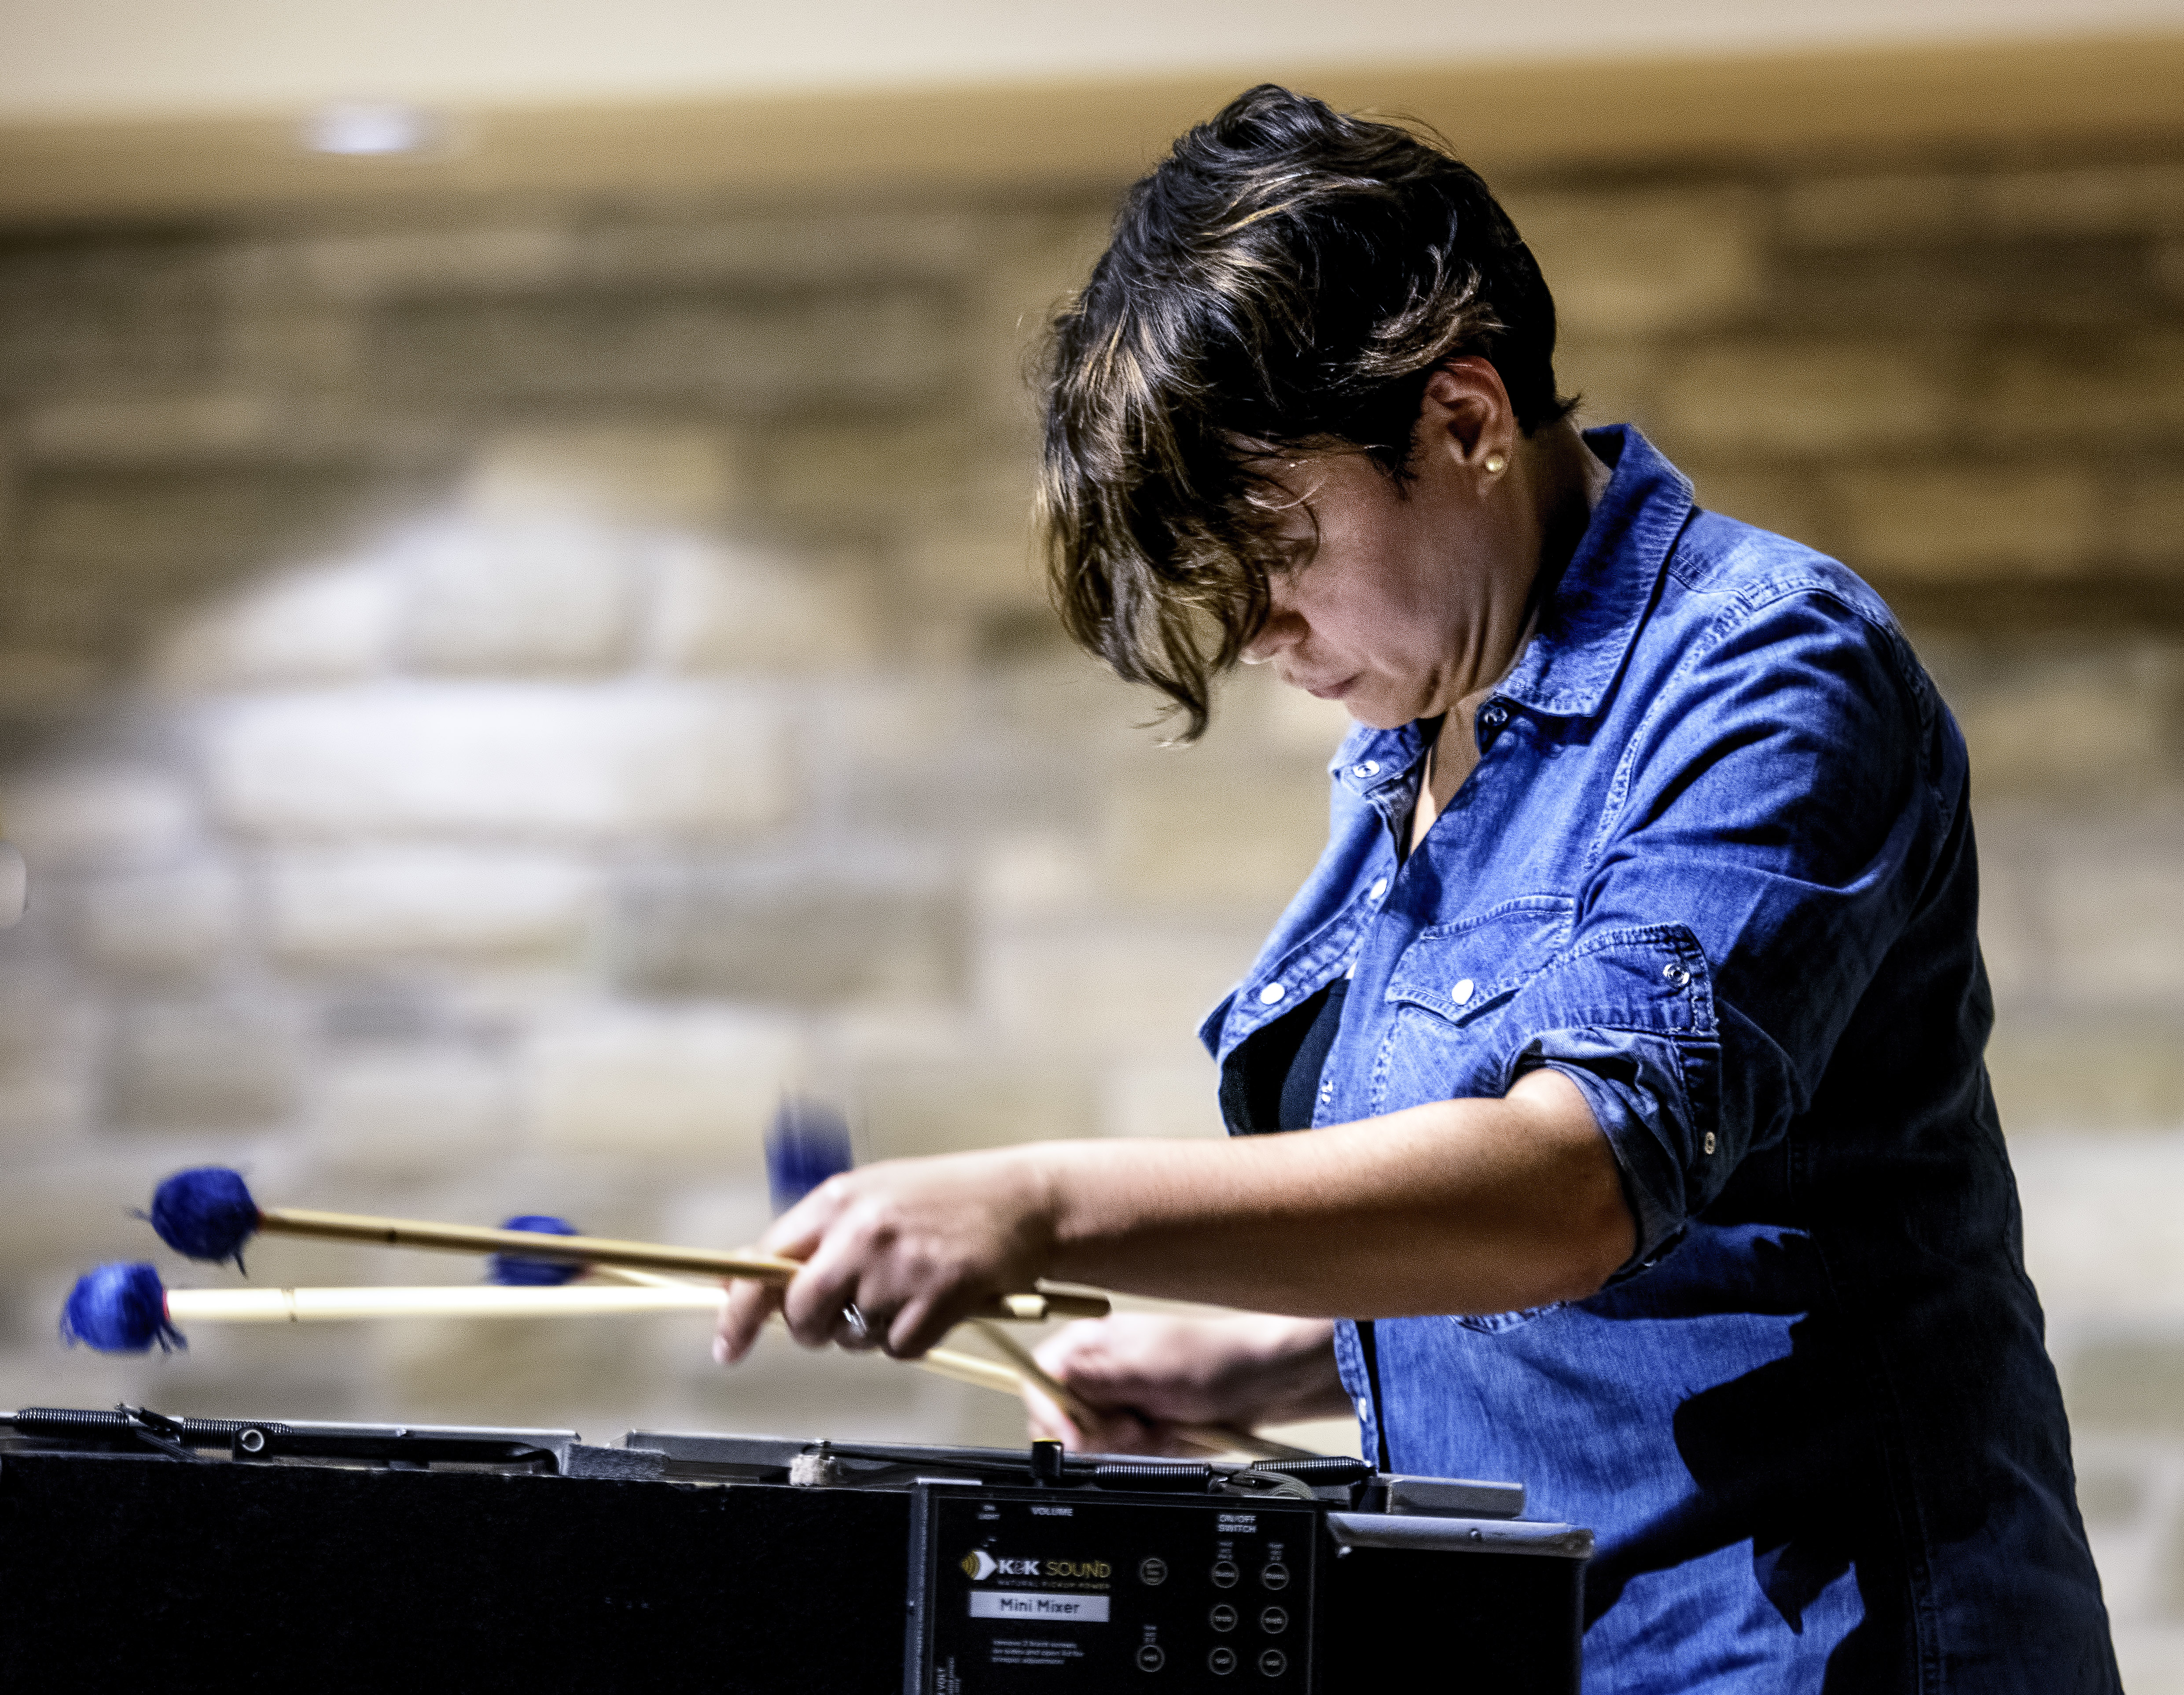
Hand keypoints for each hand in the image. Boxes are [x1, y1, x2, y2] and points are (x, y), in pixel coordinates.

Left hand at [714, 1146, 1056, 1363]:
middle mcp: (863, 1231)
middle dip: (812, 1330)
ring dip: (871, 1330)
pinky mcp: (939, 1296)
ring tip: (906, 1291)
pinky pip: (899, 1349)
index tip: (726, 1345)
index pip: (766, 1262)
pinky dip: (911, 1339)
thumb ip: (812, 1238)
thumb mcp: (871, 1198)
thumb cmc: (946, 1199)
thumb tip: (742, 1280)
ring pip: (852, 1336)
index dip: (739, 1311)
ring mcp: (901, 1265)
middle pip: (802, 1312)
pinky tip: (933, 1305)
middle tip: (838, 1320)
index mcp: (838, 1200)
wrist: (1025, 1200)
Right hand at [1022, 1314, 1345, 1454]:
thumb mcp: (1147, 1366)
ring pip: (1093, 1444)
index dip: (1053, 1415)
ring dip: (1128, 1446)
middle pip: (1062, 1422)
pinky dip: (1147, 1453)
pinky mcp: (1138, 1426)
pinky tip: (1170, 1435)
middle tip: (1136, 1427)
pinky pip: (1123, 1455)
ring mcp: (1119, 1400)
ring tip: (1160, 1426)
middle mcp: (1098, 1371)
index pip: (1038, 1382)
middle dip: (1098, 1435)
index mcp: (1089, 1344)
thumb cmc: (1213, 1360)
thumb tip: (1046, 1384)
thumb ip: (1092, 1377)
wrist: (1265, 1383)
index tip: (1081, 1435)